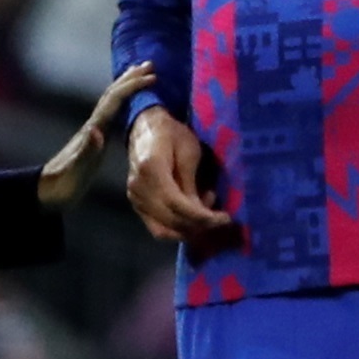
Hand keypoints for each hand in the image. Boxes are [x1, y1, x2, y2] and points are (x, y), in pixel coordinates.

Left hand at [38, 63, 155, 210]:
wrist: (47, 192)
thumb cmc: (63, 184)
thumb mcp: (76, 171)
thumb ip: (87, 151)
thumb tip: (97, 131)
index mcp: (93, 130)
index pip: (114, 100)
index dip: (132, 86)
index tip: (152, 77)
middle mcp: (93, 126)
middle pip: (112, 94)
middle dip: (130, 78)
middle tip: (149, 65)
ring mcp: (93, 132)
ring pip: (111, 101)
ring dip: (125, 86)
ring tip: (139, 75)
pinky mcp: (94, 140)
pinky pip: (112, 114)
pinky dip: (122, 102)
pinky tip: (127, 105)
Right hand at [126, 106, 231, 239]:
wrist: (145, 128)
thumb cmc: (171, 133)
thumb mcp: (188, 151)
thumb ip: (191, 182)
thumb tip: (200, 211)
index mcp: (151, 168)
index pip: (176, 203)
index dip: (201, 216)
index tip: (224, 219)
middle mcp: (138, 188)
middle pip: (170, 220)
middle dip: (200, 226)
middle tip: (221, 220)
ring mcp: (134, 198)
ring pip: (163, 230)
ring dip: (189, 230)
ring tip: (207, 215)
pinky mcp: (136, 204)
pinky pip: (157, 228)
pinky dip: (177, 229)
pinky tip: (192, 218)